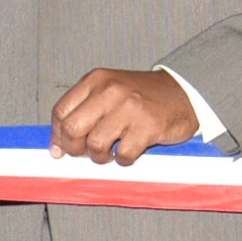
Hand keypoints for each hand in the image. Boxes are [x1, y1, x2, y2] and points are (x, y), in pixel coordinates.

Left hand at [51, 66, 203, 165]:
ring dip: (100, 157)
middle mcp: (110, 91)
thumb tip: (58, 147)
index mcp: (96, 80)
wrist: (184, 92)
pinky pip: (123, 155)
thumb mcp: (108, 91)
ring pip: (95, 145)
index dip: (57, 135)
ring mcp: (130, 108)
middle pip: (72, 129)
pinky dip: (123, 160)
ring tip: (109, 153)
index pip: (60, 111)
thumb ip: (83, 111)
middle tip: (85, 153)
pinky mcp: (148, 126)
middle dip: (74, 148)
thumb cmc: (141, 96)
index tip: (61, 149)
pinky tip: (128, 151)